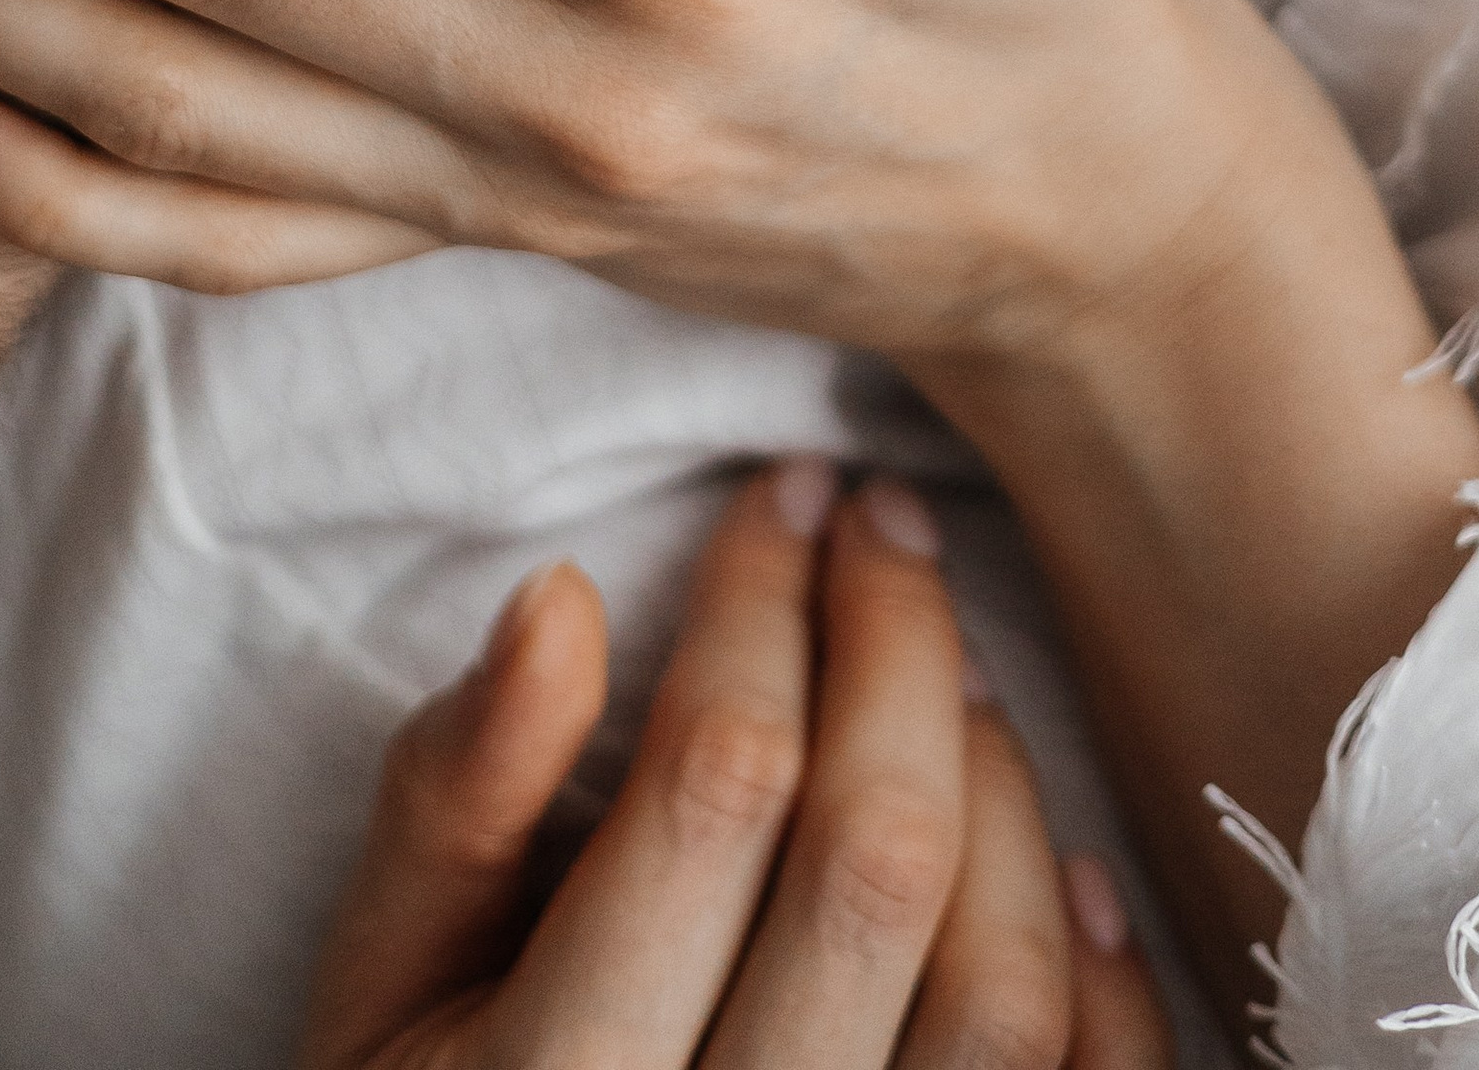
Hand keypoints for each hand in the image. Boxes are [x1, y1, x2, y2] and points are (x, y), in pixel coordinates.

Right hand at [300, 465, 1167, 1069]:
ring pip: (998, 985)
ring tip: (950, 672)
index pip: (717, 786)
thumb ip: (457, 795)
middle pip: (878, 862)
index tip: (784, 493)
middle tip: (886, 521)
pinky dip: (1099, 973)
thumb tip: (562, 598)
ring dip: (1000, 788)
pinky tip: (1057, 858)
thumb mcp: (380, 974)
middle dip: (897, 645)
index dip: (762, 604)